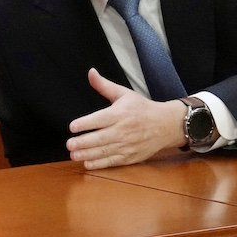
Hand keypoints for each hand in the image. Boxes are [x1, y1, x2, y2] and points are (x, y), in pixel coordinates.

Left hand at [67, 68, 188, 169]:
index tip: (72, 127)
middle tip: (69, 144)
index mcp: (121, 114)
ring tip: (73, 154)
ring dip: (87, 154)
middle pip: (101, 138)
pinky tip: (87, 163)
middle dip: (83, 142)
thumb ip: (104, 86)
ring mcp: (128, 145)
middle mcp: (124, 130)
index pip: (100, 119)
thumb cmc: (142, 108)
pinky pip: (113, 161)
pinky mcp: (131, 156)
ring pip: (105, 151)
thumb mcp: (124, 94)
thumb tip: (91, 72)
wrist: (166, 125)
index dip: (86, 123)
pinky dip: (100, 164)